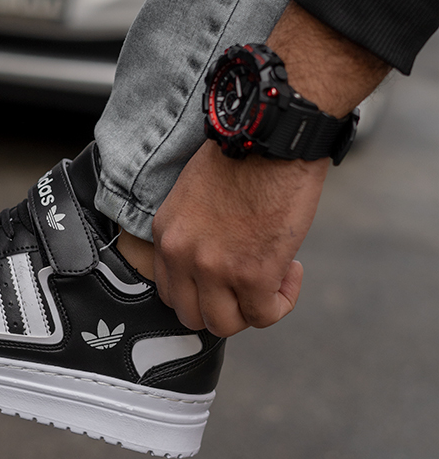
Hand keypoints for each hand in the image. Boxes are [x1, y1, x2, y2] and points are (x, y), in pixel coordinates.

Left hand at [150, 2, 388, 336]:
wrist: (271, 133)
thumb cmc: (242, 155)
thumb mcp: (196, 197)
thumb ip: (198, 233)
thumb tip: (221, 257)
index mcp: (166, 234)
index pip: (170, 290)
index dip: (202, 291)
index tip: (226, 276)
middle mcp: (182, 255)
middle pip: (191, 316)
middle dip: (222, 307)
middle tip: (248, 285)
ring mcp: (214, 268)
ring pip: (225, 324)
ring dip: (251, 309)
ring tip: (272, 277)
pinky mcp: (252, 273)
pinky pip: (264, 314)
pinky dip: (281, 300)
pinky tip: (291, 269)